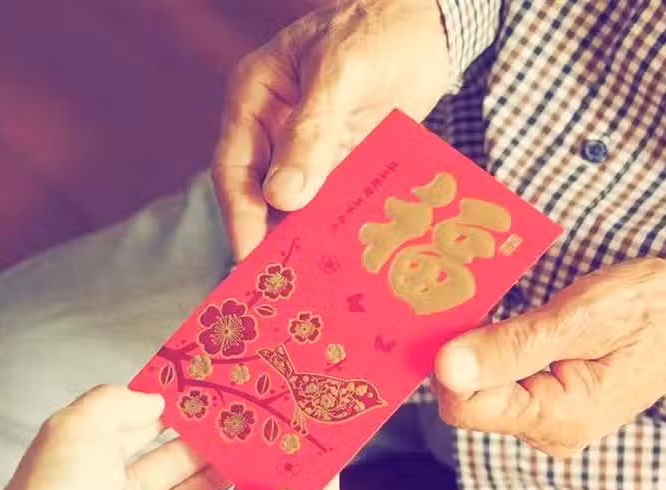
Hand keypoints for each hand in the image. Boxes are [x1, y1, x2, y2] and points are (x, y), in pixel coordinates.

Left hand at [0, 386, 230, 489]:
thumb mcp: (76, 428)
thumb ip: (115, 402)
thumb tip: (154, 396)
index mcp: (92, 460)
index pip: (142, 432)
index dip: (178, 418)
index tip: (216, 407)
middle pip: (167, 471)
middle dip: (206, 454)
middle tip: (246, 442)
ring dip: (211, 489)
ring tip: (248, 472)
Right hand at [212, 0, 451, 259]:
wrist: (432, 20)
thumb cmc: (379, 28)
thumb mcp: (342, 72)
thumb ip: (312, 131)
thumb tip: (283, 197)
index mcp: (254, 100)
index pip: (233, 170)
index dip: (240, 218)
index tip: (252, 260)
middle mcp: (274, 130)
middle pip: (262, 197)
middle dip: (273, 240)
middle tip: (284, 287)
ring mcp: (310, 149)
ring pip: (300, 206)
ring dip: (309, 240)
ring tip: (318, 282)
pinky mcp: (345, 161)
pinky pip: (335, 202)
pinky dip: (340, 228)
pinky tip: (351, 258)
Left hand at [432, 260, 665, 456]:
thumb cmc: (646, 310)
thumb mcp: (577, 319)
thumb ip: (511, 346)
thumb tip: (445, 368)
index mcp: (555, 419)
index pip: (464, 406)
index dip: (448, 363)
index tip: (450, 317)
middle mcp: (547, 432)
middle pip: (470, 398)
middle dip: (464, 354)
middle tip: (473, 305)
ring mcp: (548, 421)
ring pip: (483, 388)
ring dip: (479, 349)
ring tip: (499, 312)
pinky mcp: (548, 404)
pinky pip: (502, 382)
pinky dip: (495, 353)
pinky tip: (506, 326)